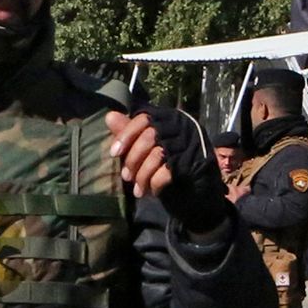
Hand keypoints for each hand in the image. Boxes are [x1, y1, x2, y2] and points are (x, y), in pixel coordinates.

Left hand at [107, 108, 221, 231]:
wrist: (198, 190)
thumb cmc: (168, 164)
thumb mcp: (146, 148)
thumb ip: (130, 132)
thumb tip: (109, 116)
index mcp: (169, 118)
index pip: (143, 118)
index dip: (126, 135)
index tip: (114, 153)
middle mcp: (183, 126)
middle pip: (149, 136)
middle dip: (133, 159)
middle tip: (126, 177)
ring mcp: (191, 143)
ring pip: (157, 155)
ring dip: (142, 175)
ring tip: (137, 190)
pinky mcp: (196, 162)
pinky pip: (168, 170)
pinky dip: (155, 183)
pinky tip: (151, 191)